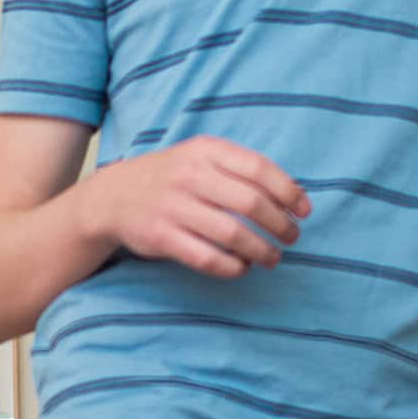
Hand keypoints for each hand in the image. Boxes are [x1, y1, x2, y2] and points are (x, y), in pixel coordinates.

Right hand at [85, 137, 308, 278]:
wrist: (113, 196)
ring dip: (261, 250)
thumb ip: (238, 169)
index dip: (288, 192)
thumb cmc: (171, 178)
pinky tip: (242, 268)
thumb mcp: (200, 157)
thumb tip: (290, 194)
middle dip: (279, 225)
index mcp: (205, 151)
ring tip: (273, 258)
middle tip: (292, 237)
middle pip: (250, 203)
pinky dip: (231, 267)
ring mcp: (173, 207)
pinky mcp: (160, 236)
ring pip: (232, 234)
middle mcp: (189, 175)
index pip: (259, 169)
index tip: (304, 211)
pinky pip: (206, 257)